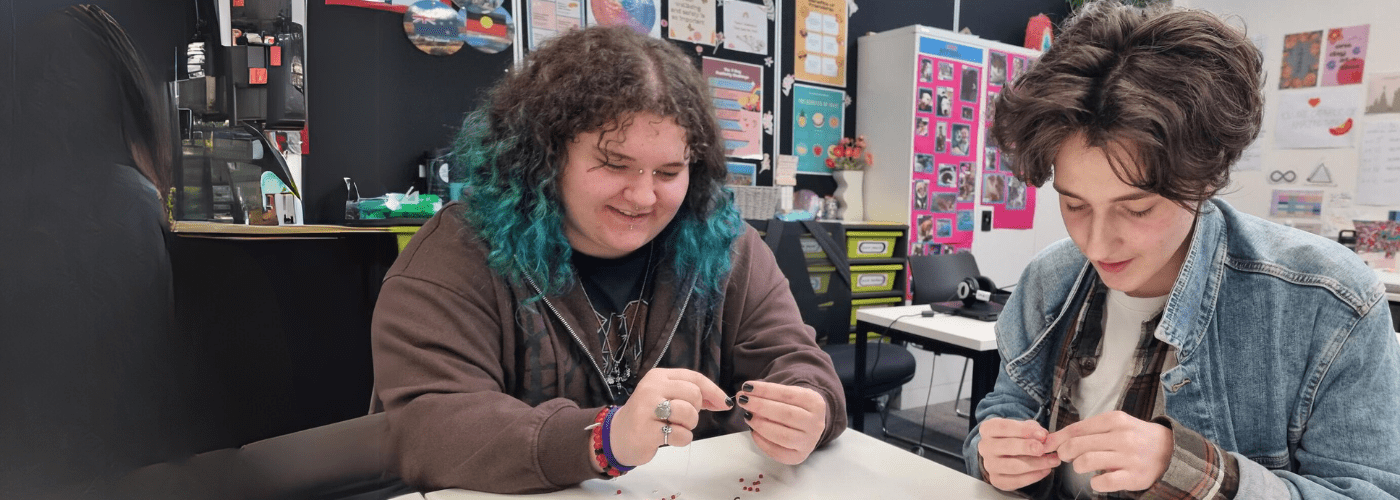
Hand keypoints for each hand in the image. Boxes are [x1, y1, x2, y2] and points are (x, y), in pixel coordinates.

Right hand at [609, 368, 730, 466]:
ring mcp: (647, 409)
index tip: (724, 403)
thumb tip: (721, 400)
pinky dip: (681, 439)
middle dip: (696, 410)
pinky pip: (681, 434)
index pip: (694, 378)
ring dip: (688, 425)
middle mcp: (652, 388)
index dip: (713, 391)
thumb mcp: (666, 397)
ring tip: (674, 426)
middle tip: (683, 417)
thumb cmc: (647, 416)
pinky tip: (668, 437)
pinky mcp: (647, 430)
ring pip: (689, 414)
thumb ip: (690, 395)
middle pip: (694, 395)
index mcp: (658, 376)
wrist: (618, 436)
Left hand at [736, 381, 826, 464]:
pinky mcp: (798, 457)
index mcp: (815, 403)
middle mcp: (816, 424)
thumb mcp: (787, 395)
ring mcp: (809, 442)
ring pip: (783, 436)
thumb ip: (768, 394)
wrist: (806, 426)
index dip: (766, 390)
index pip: (788, 394)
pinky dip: (762, 441)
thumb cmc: (793, 407)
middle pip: (786, 414)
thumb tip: (744, 394)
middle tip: (743, 400)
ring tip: (747, 415)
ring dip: (761, 425)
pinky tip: (753, 430)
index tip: (747, 386)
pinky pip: (777, 452)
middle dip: (761, 406)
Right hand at [976, 417, 1061, 490]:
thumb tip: (1043, 436)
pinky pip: (1015, 480)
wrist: (1004, 454)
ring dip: (1036, 464)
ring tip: (1052, 461)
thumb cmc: (1015, 437)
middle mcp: (985, 447)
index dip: (1023, 430)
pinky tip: (1045, 470)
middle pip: (1006, 447)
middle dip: (1027, 448)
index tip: (1042, 435)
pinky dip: (1033, 476)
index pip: (1003, 427)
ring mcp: (989, 465)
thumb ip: (1033, 429)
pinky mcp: (996, 480)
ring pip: (1013, 466)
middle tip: (1043, 449)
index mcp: (988, 429)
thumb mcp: (1023, 427)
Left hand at [1049, 411, 1172, 492]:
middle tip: (1065, 457)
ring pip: (1086, 461)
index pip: (1076, 428)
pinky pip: (1103, 482)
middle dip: (1064, 453)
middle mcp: (1122, 436)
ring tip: (1082, 466)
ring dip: (1078, 466)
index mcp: (1115, 420)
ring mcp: (1129, 457)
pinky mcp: (1135, 477)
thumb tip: (1055, 439)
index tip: (1048, 445)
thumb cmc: (1135, 436)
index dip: (1057, 439)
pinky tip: (1097, 479)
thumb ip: (1088, 430)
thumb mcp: (1115, 425)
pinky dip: (1094, 483)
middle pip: (1077, 445)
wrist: (1170, 450)